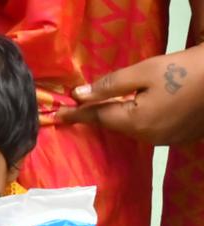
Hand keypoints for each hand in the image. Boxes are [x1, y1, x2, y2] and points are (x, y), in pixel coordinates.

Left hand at [58, 45, 203, 144]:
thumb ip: (109, 85)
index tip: (56, 115)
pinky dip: (142, 119)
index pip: (97, 118)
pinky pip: (151, 129)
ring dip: (122, 116)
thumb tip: (78, 95)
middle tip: (83, 105)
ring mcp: (165, 140)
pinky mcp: (179, 138)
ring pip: (133, 128)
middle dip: (101, 113)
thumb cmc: (184, 70)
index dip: (77, 114)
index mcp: (136, 122)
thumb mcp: (144, 71)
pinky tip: (145, 107)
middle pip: (115, 124)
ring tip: (114, 104)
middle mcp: (147, 137)